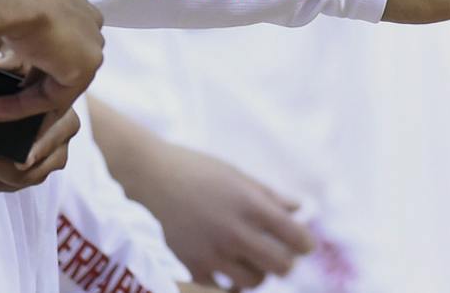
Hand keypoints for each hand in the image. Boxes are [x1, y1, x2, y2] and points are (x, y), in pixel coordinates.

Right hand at [0, 0, 104, 126]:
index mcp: (68, 0)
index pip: (53, 38)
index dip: (27, 62)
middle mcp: (85, 20)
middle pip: (58, 63)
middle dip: (27, 85)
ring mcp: (89, 43)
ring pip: (55, 82)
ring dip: (21, 101)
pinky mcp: (85, 67)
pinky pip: (52, 95)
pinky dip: (23, 106)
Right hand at [136, 141, 316, 289]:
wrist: (145, 176)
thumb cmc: (193, 169)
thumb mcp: (235, 175)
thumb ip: (269, 196)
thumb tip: (299, 209)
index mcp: (252, 205)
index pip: (297, 237)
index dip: (305, 244)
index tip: (302, 244)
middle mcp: (236, 232)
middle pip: (281, 265)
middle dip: (284, 262)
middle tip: (278, 255)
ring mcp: (213, 252)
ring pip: (254, 281)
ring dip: (257, 273)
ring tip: (249, 260)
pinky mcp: (192, 267)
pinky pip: (222, 289)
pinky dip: (229, 285)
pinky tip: (227, 274)